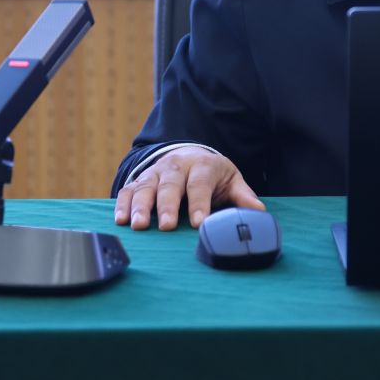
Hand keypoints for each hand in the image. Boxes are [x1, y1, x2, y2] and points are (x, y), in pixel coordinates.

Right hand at [112, 145, 264, 230]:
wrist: (188, 154)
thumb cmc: (212, 174)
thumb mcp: (231, 180)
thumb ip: (242, 196)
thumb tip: (258, 212)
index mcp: (202, 166)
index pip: (200, 184)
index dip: (200, 203)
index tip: (200, 223)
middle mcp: (176, 166)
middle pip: (170, 185)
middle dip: (167, 206)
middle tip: (167, 226)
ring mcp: (155, 172)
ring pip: (146, 187)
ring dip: (140, 206)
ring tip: (139, 226)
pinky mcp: (140, 180)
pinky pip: (128, 190)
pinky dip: (123, 204)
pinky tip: (121, 220)